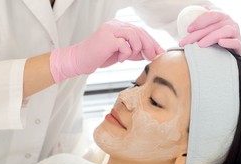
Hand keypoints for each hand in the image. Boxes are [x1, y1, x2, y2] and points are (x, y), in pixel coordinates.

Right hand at [50, 19, 164, 82]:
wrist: (79, 60)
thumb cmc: (98, 57)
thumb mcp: (119, 54)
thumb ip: (132, 51)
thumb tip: (148, 54)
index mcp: (119, 26)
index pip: (140, 31)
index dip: (152, 41)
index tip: (160, 51)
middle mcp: (115, 25)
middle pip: (139, 31)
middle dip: (150, 45)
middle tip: (154, 56)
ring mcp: (111, 30)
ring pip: (134, 36)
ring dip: (136, 49)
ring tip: (131, 57)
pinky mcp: (107, 39)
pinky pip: (125, 45)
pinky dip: (126, 53)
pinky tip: (121, 59)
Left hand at [179, 10, 240, 54]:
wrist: (229, 52)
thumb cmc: (216, 38)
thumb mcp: (210, 28)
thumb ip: (205, 20)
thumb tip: (202, 8)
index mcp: (221, 17)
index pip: (211, 15)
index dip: (199, 21)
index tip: (188, 30)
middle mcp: (229, 23)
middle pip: (213, 26)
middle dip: (198, 34)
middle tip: (187, 42)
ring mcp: (236, 33)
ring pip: (225, 31)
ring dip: (211, 37)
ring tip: (200, 44)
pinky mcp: (239, 45)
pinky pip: (235, 42)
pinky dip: (228, 42)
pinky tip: (220, 42)